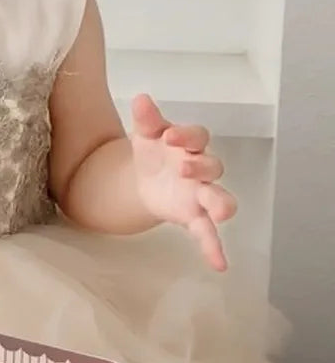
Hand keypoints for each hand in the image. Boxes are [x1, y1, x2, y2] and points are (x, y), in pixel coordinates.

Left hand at [130, 93, 236, 270]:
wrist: (144, 179)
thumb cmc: (153, 152)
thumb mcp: (145, 135)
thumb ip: (146, 119)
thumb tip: (141, 98)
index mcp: (189, 145)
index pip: (197, 136)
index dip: (186, 135)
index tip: (169, 135)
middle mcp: (201, 169)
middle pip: (212, 166)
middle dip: (201, 166)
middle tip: (183, 167)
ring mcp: (200, 194)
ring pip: (220, 199)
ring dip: (221, 204)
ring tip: (220, 213)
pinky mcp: (194, 216)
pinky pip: (208, 233)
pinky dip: (214, 247)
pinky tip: (220, 264)